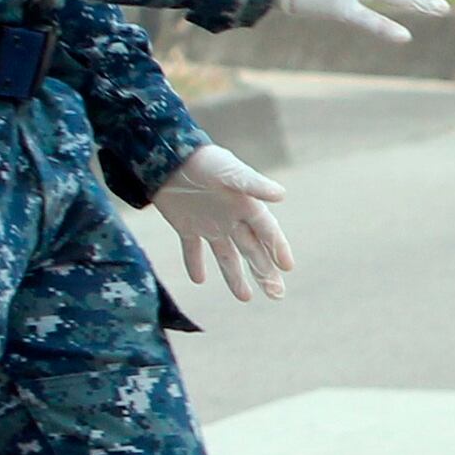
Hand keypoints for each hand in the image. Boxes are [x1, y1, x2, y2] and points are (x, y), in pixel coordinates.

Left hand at [149, 144, 292, 299]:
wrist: (167, 156)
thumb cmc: (204, 162)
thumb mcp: (231, 173)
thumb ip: (254, 185)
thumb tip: (282, 195)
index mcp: (246, 206)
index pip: (267, 232)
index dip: (278, 249)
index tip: (287, 267)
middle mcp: (231, 218)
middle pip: (252, 250)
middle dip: (265, 271)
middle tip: (277, 294)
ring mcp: (209, 224)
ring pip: (226, 256)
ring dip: (235, 276)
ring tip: (246, 298)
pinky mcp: (186, 226)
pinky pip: (192, 250)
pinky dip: (195, 264)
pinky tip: (199, 280)